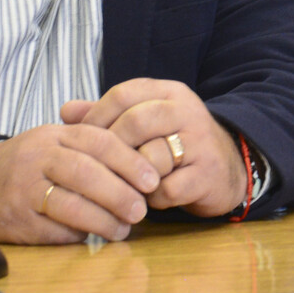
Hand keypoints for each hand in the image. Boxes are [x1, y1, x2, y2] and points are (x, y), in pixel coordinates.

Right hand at [0, 123, 158, 243]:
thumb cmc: (30, 166)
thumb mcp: (55, 143)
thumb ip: (92, 145)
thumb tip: (144, 161)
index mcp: (54, 136)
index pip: (97, 141)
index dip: (129, 160)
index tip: (152, 179)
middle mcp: (37, 158)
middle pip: (85, 172)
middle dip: (119, 193)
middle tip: (141, 210)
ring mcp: (24, 190)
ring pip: (70, 205)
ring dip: (103, 220)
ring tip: (122, 229)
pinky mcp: (18, 220)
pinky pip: (54, 230)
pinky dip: (79, 235)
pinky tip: (93, 238)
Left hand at [64, 78, 247, 217]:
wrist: (228, 169)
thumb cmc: (176, 145)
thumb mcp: (146, 122)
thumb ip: (107, 115)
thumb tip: (65, 110)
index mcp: (169, 93)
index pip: (123, 94)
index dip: (96, 117)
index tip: (82, 140)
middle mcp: (187, 111)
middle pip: (135, 122)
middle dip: (113, 149)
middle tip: (101, 168)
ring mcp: (200, 143)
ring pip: (151, 157)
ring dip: (133, 177)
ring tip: (129, 185)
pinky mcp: (207, 175)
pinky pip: (167, 189)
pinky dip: (153, 199)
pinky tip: (153, 199)